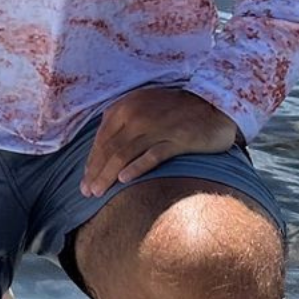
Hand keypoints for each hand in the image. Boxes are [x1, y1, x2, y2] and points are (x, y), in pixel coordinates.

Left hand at [80, 88, 237, 195]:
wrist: (215, 105)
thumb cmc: (175, 111)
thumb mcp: (143, 108)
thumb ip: (123, 124)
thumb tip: (102, 150)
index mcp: (124, 107)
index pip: (101, 139)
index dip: (91, 161)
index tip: (84, 181)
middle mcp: (136, 115)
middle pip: (109, 148)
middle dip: (95, 172)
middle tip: (87, 192)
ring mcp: (157, 127)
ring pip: (124, 154)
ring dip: (108, 175)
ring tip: (98, 192)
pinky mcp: (177, 139)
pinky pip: (152, 155)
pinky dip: (136, 168)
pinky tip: (124, 181)